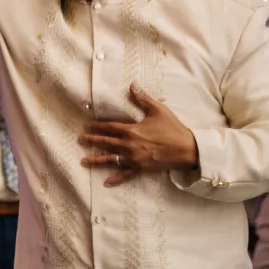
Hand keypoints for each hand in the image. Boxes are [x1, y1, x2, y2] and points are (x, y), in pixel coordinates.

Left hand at [79, 85, 198, 186]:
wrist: (188, 150)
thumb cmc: (173, 129)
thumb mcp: (158, 110)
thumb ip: (143, 98)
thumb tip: (132, 85)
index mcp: (131, 130)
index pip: (109, 127)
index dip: (96, 126)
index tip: (85, 125)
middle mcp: (129, 145)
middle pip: (105, 143)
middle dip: (92, 141)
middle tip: (80, 140)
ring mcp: (134, 159)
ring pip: (111, 159)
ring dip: (96, 160)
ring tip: (84, 161)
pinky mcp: (141, 169)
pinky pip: (125, 175)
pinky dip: (115, 179)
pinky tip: (106, 183)